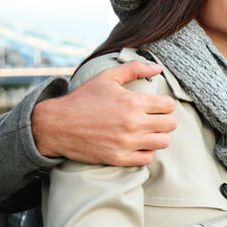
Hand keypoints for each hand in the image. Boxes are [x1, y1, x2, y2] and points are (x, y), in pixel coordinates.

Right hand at [32, 60, 177, 166]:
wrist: (55, 125)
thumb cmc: (82, 99)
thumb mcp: (107, 77)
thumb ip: (134, 68)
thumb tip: (158, 67)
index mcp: (133, 102)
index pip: (169, 105)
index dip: (164, 104)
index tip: (155, 106)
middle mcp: (133, 123)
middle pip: (170, 125)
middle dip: (164, 120)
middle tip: (153, 119)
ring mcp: (126, 142)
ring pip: (162, 142)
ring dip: (158, 136)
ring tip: (147, 132)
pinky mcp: (118, 158)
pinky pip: (147, 158)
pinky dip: (145, 152)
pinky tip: (137, 144)